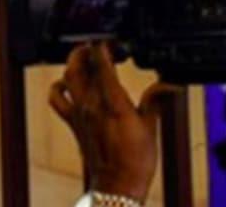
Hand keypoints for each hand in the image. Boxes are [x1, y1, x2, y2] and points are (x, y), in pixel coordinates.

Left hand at [49, 42, 176, 201]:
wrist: (117, 183)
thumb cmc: (136, 160)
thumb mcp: (151, 126)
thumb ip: (156, 100)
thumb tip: (169, 84)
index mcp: (113, 102)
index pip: (101, 63)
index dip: (104, 46)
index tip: (112, 41)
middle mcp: (91, 104)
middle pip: (78, 65)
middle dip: (86, 50)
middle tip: (98, 46)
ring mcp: (79, 112)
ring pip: (67, 77)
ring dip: (73, 63)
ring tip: (85, 57)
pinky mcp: (72, 121)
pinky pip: (57, 99)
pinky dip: (58, 86)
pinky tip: (66, 82)